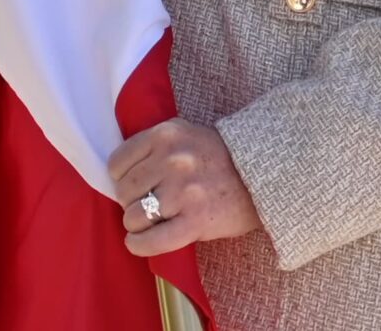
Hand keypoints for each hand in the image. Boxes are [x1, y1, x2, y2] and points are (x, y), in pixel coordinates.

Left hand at [108, 117, 261, 256]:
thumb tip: (119, 175)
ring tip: (150, 222)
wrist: (263, 177)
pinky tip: (137, 243)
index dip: (121, 178)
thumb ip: (153, 146)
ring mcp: (183, 192)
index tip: (134, 185)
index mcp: (165, 135)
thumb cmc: (219, 157)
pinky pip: (152, 240)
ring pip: (133, 216)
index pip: (117, 163)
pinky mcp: (195, 221)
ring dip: (137, 223)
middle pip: (123, 191)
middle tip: (147, 204)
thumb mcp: (184, 135)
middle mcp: (171, 160)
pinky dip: (138, 245)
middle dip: (130, 201)